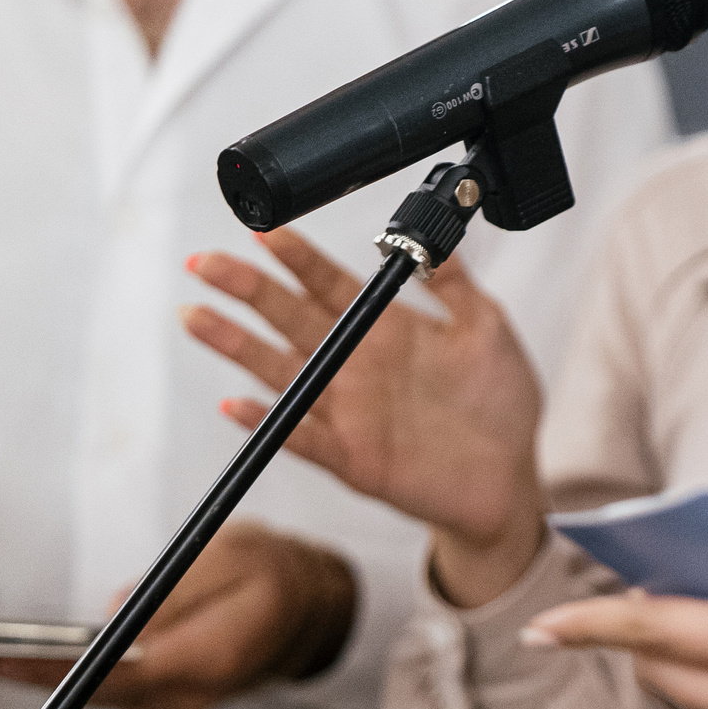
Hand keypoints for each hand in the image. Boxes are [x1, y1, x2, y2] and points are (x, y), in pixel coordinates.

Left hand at [0, 521, 355, 708]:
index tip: (4, 657)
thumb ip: (175, 588)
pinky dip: (69, 681)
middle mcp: (190, 695)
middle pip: (96, 696)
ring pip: (98, 701)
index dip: (56, 670)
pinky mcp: (167, 701)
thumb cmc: (275, 570)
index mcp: (210, 656)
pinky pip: (110, 696)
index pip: (117, 674)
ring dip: (44, 681)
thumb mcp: (233, 553)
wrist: (314, 610)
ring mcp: (178, 705)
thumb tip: (114, 614)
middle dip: (31, 676)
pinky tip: (30, 660)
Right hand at [183, 230, 547, 606]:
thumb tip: (433, 238)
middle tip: (204, 263)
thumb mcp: (488, 330)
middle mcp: (358, 364)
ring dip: (237, 345)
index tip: (263, 230)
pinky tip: (236, 404)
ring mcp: (350, 411)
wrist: (511, 478)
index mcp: (387, 329)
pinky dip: (268, 422)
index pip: (329, 284)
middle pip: (290, 318)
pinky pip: (303, 437)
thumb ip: (457, 285)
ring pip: (282, 372)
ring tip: (196, 317)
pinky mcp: (353, 457)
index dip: (296, 257)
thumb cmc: (499, 404)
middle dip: (246, 289)